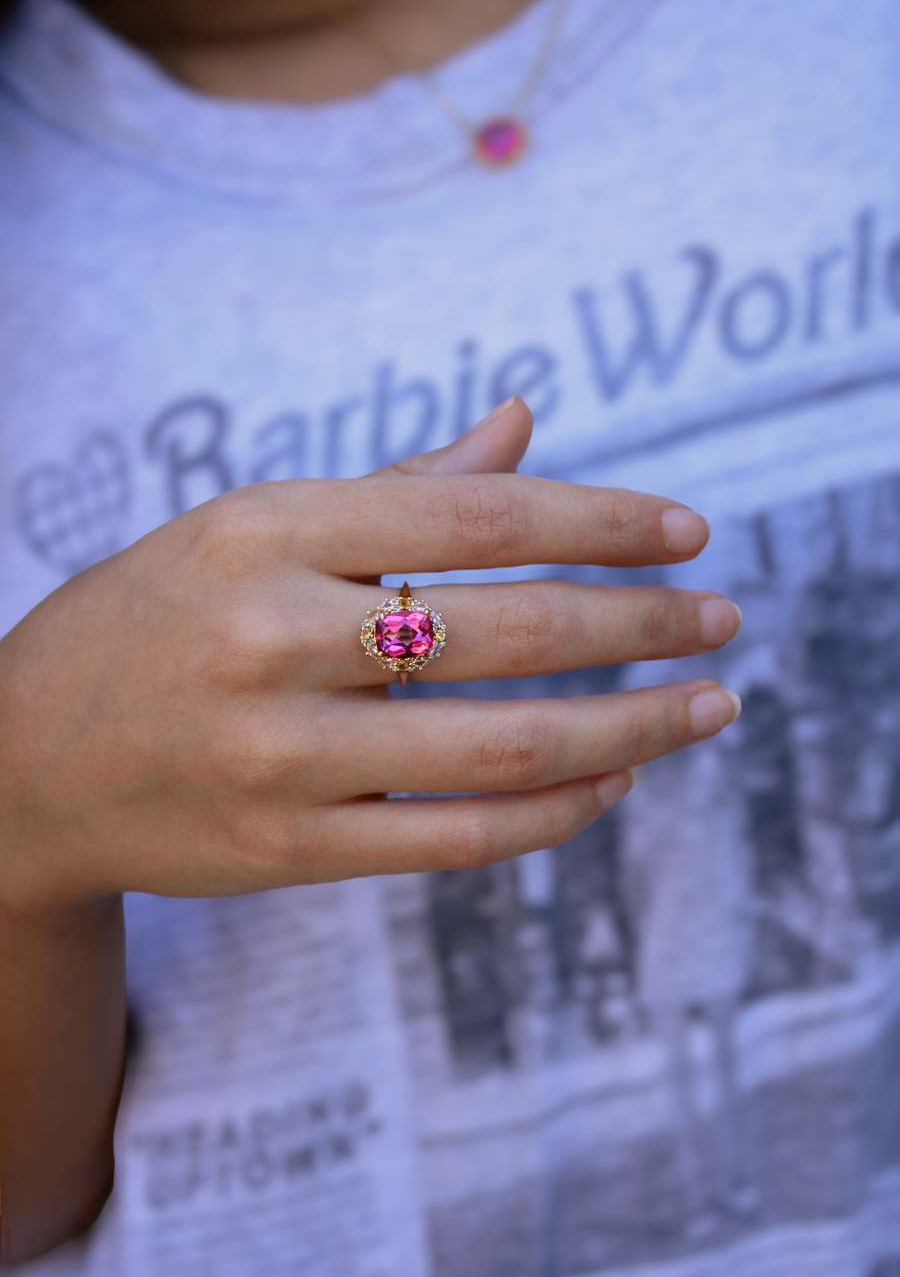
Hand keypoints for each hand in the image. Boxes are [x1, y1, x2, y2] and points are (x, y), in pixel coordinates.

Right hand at [0, 398, 740, 909]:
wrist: (22, 762)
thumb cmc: (155, 622)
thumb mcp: (249, 528)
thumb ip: (397, 488)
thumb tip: (525, 427)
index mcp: (269, 529)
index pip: (477, 515)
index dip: (601, 521)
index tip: (689, 533)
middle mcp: (273, 635)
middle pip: (509, 628)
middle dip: (641, 623)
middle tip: (722, 621)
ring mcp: (280, 754)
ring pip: (503, 744)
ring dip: (631, 726)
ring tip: (705, 707)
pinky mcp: (288, 849)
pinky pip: (457, 837)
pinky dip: (554, 810)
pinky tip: (614, 782)